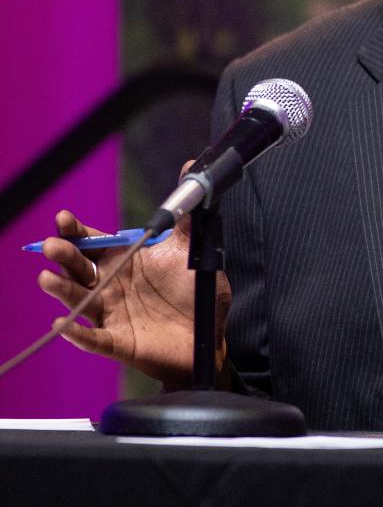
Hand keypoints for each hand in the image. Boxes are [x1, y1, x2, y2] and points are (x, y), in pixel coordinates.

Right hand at [36, 162, 230, 387]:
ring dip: (63, 291)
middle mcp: (112, 286)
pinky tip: (61, 325)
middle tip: (52, 244)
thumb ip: (186, 214)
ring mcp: (113, 314)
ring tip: (46, 277)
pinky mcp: (119, 342)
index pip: (94, 243)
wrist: (209, 333)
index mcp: (126, 260)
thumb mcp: (192, 249)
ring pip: (80, 301)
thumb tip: (189, 167)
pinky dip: (76, 333)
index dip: (77, 231)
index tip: (64, 218)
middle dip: (65, 255)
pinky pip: (93, 339)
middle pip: (80, 268)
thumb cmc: (195, 291)